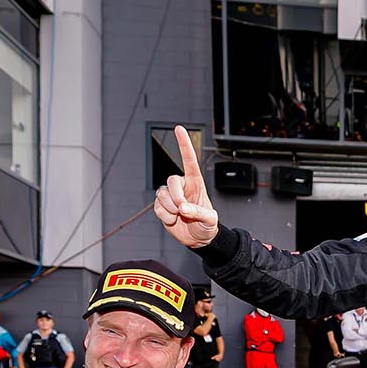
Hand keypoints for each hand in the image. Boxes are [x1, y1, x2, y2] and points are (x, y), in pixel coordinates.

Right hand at [153, 125, 219, 248]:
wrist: (198, 239)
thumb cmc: (207, 225)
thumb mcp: (209, 219)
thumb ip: (198, 212)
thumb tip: (183, 207)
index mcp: (195, 183)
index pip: (189, 160)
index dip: (184, 144)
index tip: (179, 129)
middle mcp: (182, 186)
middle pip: (171, 181)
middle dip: (175, 196)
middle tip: (182, 209)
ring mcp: (171, 196)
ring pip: (161, 195)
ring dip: (170, 208)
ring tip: (179, 216)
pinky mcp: (162, 207)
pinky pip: (157, 208)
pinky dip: (165, 216)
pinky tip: (173, 220)